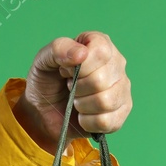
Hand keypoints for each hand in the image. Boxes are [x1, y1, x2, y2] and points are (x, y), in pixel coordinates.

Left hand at [13, 30, 131, 151]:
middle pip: (101, 80)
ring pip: (106, 102)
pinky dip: (87, 122)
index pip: (100, 52)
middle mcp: (117, 63)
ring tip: (76, 100)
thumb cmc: (47, 80)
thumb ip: (59, 48)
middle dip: (77, 89)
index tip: (66, 71)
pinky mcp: (122, 112)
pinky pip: (106, 121)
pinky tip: (83, 115)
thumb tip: (82, 53)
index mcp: (100, 43)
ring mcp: (122, 88)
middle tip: (70, 87)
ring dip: (82, 106)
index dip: (80, 67)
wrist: (44, 110)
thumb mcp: (43, 59)